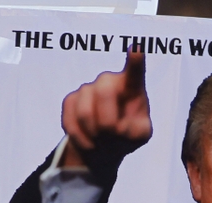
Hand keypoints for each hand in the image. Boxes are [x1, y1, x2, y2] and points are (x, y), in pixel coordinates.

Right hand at [61, 49, 151, 168]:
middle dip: (107, 121)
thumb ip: (137, 131)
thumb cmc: (127, 135)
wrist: (104, 144)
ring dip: (93, 133)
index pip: (135, 72)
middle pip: (104, 92)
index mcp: (132, 87)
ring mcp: (88, 89)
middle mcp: (109, 82)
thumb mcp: (140, 136)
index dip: (135, 61)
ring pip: (85, 112)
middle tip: (111, 136)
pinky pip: (70, 121)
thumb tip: (120, 127)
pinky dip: (80, 138)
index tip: (136, 49)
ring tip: (101, 141)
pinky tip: (88, 142)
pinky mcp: (71, 100)